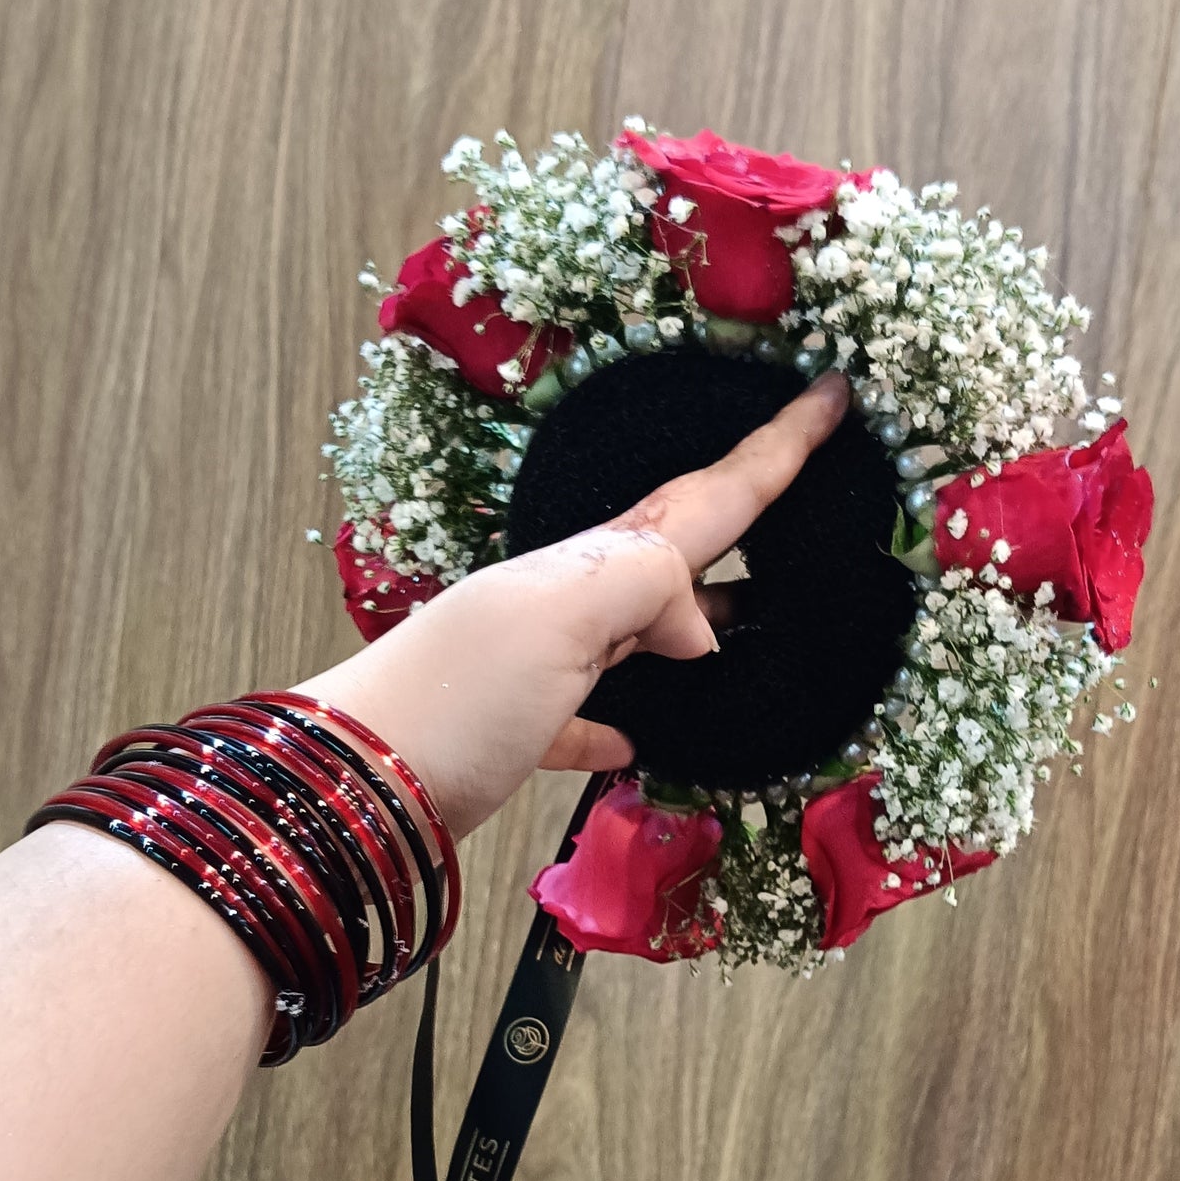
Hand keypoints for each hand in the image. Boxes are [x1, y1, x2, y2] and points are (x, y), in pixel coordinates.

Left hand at [302, 370, 849, 837]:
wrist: (347, 786)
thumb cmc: (447, 696)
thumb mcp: (555, 617)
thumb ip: (640, 587)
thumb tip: (701, 623)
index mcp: (589, 565)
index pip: (705, 498)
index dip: (775, 448)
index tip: (832, 395)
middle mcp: (569, 601)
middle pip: (674, 549)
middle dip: (741, 517)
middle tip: (803, 488)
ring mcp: (540, 663)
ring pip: (639, 629)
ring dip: (694, 619)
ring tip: (749, 622)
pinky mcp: (515, 731)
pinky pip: (585, 713)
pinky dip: (620, 719)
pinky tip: (634, 741)